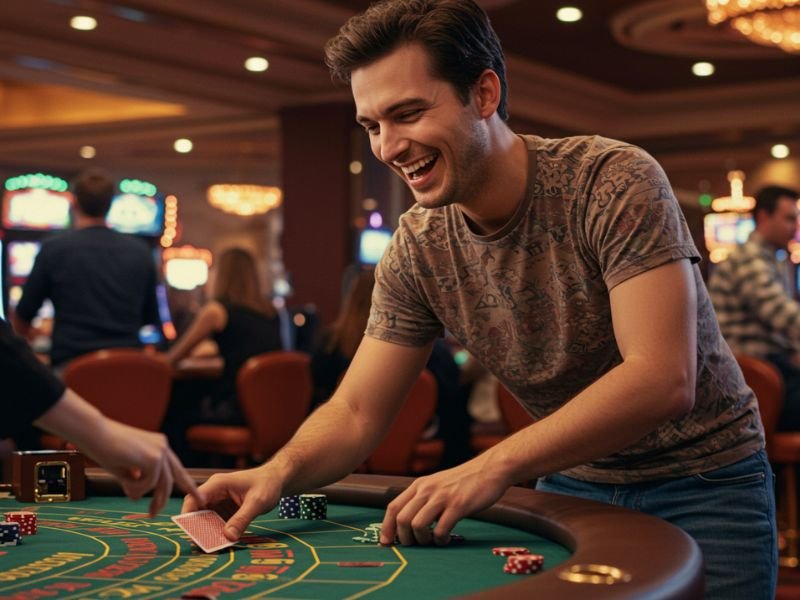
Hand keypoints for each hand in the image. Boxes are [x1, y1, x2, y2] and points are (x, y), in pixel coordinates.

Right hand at [78, 419, 200, 516]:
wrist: (92, 433)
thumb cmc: (103, 448)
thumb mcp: (123, 468)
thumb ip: (135, 480)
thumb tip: (137, 498)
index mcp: (159, 446)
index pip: (177, 469)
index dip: (188, 485)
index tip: (199, 498)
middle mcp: (163, 447)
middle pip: (171, 481)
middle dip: (161, 500)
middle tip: (152, 515)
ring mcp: (160, 451)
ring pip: (158, 485)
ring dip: (139, 491)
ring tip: (123, 483)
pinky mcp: (154, 459)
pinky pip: (148, 485)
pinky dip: (133, 487)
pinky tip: (123, 476)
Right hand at [181, 466, 281, 540]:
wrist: (277, 480)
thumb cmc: (267, 484)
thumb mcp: (257, 502)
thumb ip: (242, 519)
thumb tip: (228, 537)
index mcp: (218, 484)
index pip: (194, 498)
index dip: (188, 515)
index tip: (190, 533)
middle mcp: (214, 492)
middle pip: (197, 511)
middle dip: (197, 528)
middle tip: (201, 545)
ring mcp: (219, 500)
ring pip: (205, 518)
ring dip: (207, 532)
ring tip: (212, 546)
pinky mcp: (225, 509)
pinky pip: (216, 522)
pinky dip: (217, 532)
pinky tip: (222, 541)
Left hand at [380, 455, 510, 545]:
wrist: (489, 469)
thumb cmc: (464, 482)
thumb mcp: (437, 485)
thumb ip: (423, 499)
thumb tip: (408, 523)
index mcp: (419, 485)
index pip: (393, 507)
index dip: (386, 527)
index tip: (386, 543)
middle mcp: (427, 490)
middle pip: (402, 519)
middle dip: (404, 538)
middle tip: (415, 544)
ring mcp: (442, 497)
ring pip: (417, 525)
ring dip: (422, 540)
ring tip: (431, 541)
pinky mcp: (458, 505)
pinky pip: (441, 530)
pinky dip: (440, 540)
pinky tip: (446, 540)